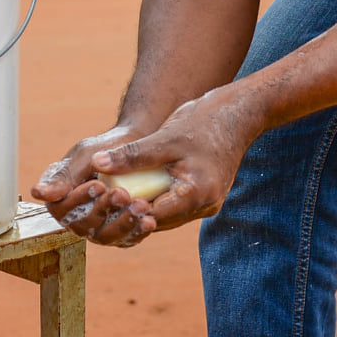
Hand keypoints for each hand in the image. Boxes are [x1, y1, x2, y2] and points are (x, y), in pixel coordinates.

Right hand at [32, 124, 153, 244]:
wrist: (135, 148)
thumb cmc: (104, 149)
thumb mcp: (84, 156)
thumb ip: (63, 176)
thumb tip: (37, 193)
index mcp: (60, 199)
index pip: (61, 208)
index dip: (78, 200)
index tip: (98, 184)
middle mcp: (76, 217)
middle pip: (83, 226)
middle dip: (103, 209)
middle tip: (122, 193)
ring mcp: (98, 228)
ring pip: (105, 237)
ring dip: (123, 223)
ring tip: (140, 205)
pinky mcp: (119, 233)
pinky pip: (126, 239)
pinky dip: (138, 231)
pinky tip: (149, 220)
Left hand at [34, 90, 262, 247]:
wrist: (238, 116)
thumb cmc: (203, 123)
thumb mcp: (165, 138)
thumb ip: (133, 155)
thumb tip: (97, 163)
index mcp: (198, 194)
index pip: (155, 214)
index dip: (127, 210)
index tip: (102, 201)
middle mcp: (205, 205)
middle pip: (159, 220)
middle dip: (131, 213)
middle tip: (99, 203)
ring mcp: (206, 203)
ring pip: (165, 215)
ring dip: (142, 208)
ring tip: (111, 198)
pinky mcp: (204, 197)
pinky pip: (173, 206)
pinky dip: (155, 200)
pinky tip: (133, 190)